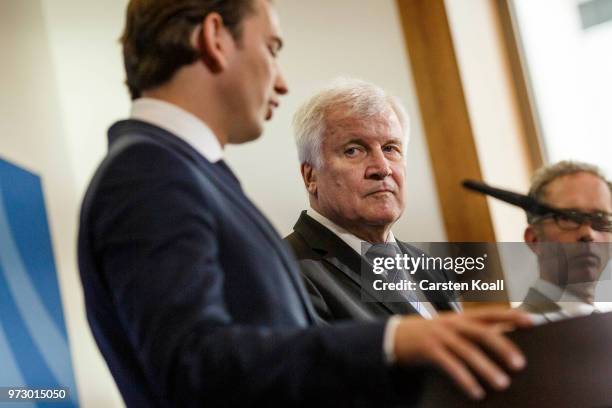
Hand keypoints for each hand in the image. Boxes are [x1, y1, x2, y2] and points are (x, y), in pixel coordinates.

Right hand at [393, 308, 531, 399]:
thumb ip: (475, 331)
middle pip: (482, 332)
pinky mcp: (429, 349)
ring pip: (467, 351)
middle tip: (520, 364)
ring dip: (486, 368)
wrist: (397, 335)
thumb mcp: (453, 327)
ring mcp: (441, 335)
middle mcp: (453, 323)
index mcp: (463, 317)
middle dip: (503, 347)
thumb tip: (505, 339)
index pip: (491, 312)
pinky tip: (476, 392)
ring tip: (502, 383)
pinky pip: (450, 365)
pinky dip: (464, 379)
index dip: (512, 315)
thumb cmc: (432, 334)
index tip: (532, 321)